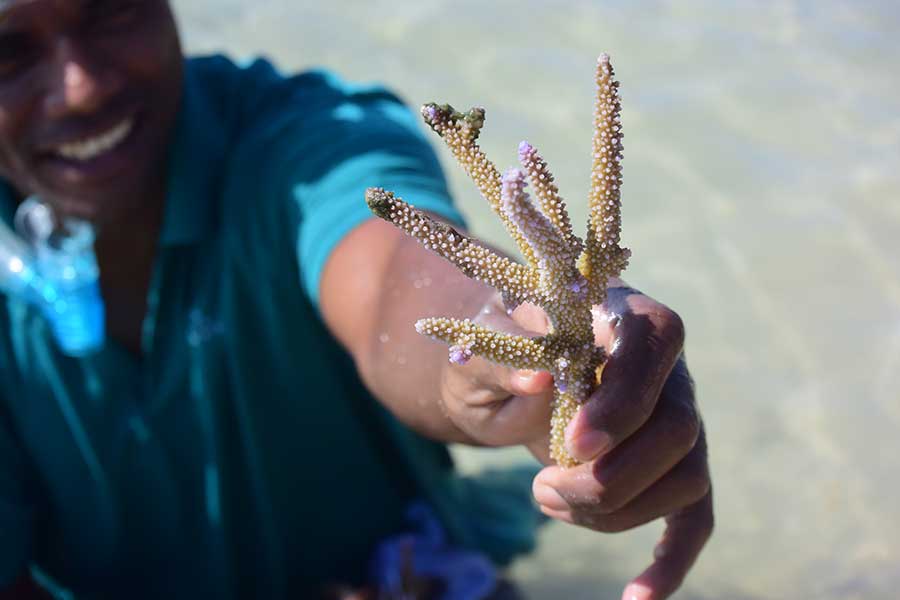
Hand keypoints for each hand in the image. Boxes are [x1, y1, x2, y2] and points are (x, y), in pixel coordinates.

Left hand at [438, 286, 711, 599]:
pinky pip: (693, 516)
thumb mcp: (486, 337)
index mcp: (626, 314)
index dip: (625, 399)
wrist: (518, 363)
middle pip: (679, 427)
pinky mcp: (672, 466)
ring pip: (684, 477)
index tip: (573, 444)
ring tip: (545, 498)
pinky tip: (639, 597)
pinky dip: (672, 559)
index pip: (655, 344)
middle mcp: (669, 367)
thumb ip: (504, 351)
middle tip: (543, 488)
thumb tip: (537, 382)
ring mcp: (677, 418)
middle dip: (611, 475)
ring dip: (614, 509)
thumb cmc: (505, 342)